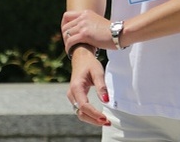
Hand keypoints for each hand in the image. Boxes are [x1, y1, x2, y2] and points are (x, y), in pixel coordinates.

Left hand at [61, 10, 112, 53]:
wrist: (119, 33)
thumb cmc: (111, 31)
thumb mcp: (97, 22)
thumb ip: (88, 23)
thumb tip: (82, 32)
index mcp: (85, 13)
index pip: (67, 16)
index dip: (63, 25)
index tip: (66, 33)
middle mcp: (83, 17)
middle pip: (65, 27)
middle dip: (64, 37)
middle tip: (69, 44)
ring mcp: (83, 25)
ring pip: (66, 34)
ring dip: (66, 43)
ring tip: (70, 49)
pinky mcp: (84, 34)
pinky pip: (70, 41)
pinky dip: (68, 48)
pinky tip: (71, 52)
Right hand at [62, 9, 111, 126]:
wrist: (81, 58)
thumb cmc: (89, 64)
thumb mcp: (98, 72)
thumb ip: (102, 87)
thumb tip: (106, 101)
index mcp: (76, 87)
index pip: (84, 105)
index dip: (94, 113)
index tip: (104, 118)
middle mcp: (72, 94)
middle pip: (80, 112)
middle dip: (93, 120)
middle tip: (107, 122)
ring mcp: (72, 97)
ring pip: (80, 113)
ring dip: (92, 119)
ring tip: (105, 121)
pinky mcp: (76, 98)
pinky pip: (81, 110)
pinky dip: (90, 115)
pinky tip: (100, 117)